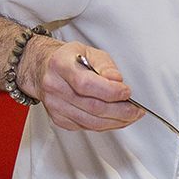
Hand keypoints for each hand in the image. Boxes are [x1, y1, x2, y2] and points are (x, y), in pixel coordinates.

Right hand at [20, 40, 143, 132]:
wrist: (43, 69)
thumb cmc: (68, 59)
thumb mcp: (89, 51)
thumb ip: (105, 65)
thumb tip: (117, 81)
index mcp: (60, 65)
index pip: (85, 83)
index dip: (110, 91)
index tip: (126, 92)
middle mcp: (54, 86)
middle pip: (91, 106)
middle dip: (120, 111)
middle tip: (136, 109)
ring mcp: (55, 106)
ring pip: (91, 122)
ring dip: (116, 121)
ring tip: (131, 116)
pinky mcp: (59, 119)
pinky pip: (87, 127)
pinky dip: (106, 126)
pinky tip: (116, 119)